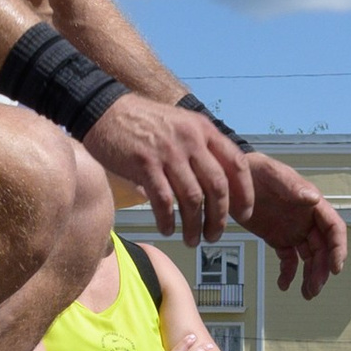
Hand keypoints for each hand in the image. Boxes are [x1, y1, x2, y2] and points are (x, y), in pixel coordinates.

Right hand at [84, 98, 254, 243]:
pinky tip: (167, 229)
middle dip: (219, 218)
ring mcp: (168, 152)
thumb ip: (200, 150)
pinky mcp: (144, 164)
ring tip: (192, 240)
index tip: (243, 215)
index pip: (236, 164)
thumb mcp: (181, 125)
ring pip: (193, 198)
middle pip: (217, 187)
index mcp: (204, 129)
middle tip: (214, 235)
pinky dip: (168, 220)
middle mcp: (190, 140)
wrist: (106, 110)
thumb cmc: (144, 123)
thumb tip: (215, 187)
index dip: (245, 193)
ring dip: (195, 225)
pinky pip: (164, 201)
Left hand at [240, 147, 348, 298]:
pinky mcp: (278, 238)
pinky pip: (288, 260)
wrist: (230, 177)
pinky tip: (283, 285)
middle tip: (314, 289)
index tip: (335, 268)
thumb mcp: (271, 173)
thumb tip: (313, 198)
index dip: (338, 248)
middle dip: (322, 270)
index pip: (334, 227)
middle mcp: (307, 219)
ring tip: (306, 294)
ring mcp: (293, 230)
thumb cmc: (254, 169)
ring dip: (310, 276)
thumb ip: (291, 186)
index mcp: (312, 204)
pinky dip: (288, 274)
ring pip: (309, 258)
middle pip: (323, 248)